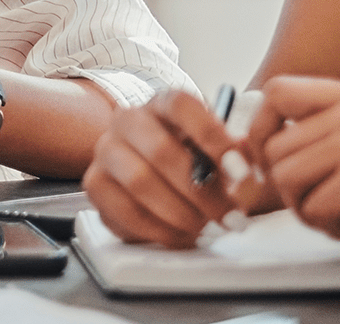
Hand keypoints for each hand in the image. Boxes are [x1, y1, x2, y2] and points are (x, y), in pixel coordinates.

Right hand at [82, 90, 262, 247]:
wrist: (156, 174)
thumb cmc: (194, 162)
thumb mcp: (221, 153)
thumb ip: (239, 161)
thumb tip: (244, 177)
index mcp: (162, 104)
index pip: (181, 105)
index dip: (212, 136)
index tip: (241, 170)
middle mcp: (128, 120)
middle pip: (160, 150)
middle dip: (201, 192)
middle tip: (229, 217)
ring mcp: (106, 150)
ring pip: (140, 182)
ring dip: (180, 213)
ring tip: (206, 228)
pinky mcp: (95, 184)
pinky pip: (124, 211)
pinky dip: (159, 230)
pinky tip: (181, 235)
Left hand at [245, 75, 339, 240]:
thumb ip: (321, 131)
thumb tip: (254, 151)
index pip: (277, 92)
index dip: (258, 128)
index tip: (264, 157)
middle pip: (275, 148)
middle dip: (288, 187)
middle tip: (319, 202)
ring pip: (286, 178)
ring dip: (306, 209)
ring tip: (338, 214)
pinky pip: (312, 207)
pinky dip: (328, 227)